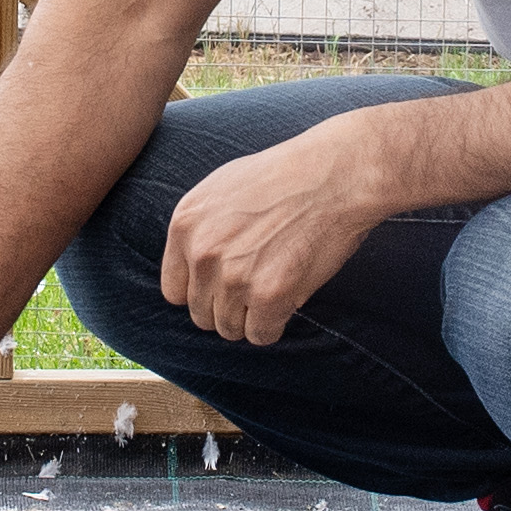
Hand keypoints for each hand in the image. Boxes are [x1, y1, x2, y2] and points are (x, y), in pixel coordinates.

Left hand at [161, 114, 398, 348]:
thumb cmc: (287, 175)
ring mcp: (235, 277)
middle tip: (256, 287)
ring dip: (251, 317)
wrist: (336, 175)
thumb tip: (193, 264)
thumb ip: (201, 228)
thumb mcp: (222, 187)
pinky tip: (288, 300)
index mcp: (185, 225)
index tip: (222, 286)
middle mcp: (203, 253)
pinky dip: (274, 325)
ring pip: (229, 329)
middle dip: (227, 307)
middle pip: (201, 313)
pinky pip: (260, 335)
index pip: (173, 291)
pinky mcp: (270, 295)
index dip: (202, 291)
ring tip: (274, 290)